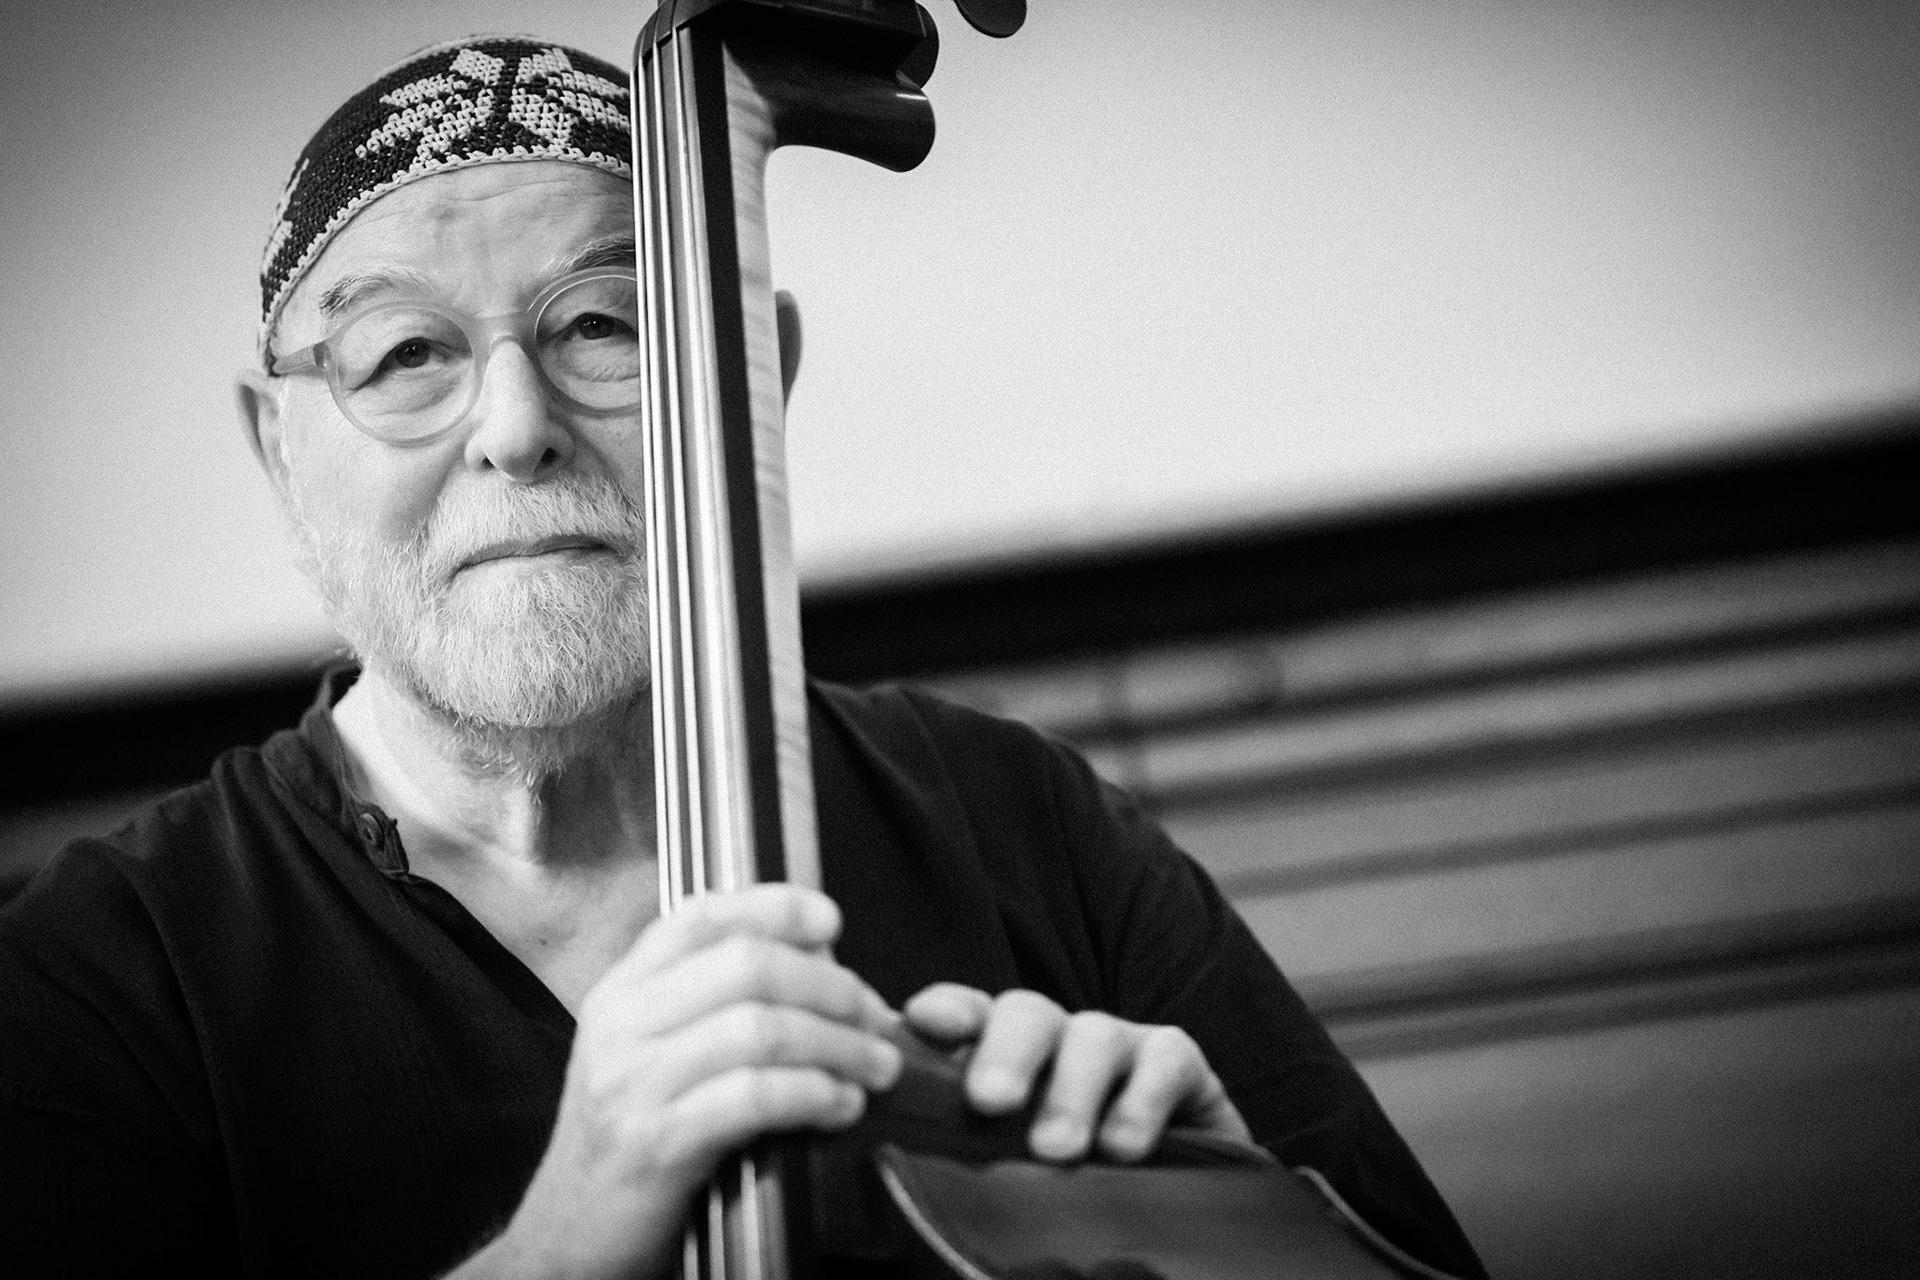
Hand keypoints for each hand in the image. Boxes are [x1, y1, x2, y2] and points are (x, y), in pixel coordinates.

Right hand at [467, 885, 901, 1279]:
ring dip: (838, 1044)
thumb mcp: (651, 1055)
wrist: (567, 1238)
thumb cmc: (632, 1141)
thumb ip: (713, 1004)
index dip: (774, 907)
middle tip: (875, 1016)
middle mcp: (621, 1023)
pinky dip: (814, 1094)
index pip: (701, 916)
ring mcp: (632, 1083)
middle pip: (746, 965)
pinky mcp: (654, 1144)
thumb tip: (822, 966)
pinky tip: (842, 1105)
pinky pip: (754, 1097)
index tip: (831, 921)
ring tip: (877, 1066)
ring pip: (760, 1028)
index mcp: (622, 990)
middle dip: (829, 985)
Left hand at [902, 984, 1250, 1163]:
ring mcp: (1120, 1045)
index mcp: (1004, 1053)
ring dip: (1071, 1090)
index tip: (922, 1021)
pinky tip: (1123, 1146)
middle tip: (989, 1102)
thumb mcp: (1005, 1160)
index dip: (947, 1011)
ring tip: (1054, 1149)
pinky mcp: (1177, 1063)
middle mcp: (1057, 1039)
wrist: (1172, 1202)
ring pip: (1093, 1035)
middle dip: (1005, 1050)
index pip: (968, 1015)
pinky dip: (1142, 1098)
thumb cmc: (1070, 1181)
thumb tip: (886, 1151)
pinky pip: (1165, 1058)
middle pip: (1026, 1013)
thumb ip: (957, 1143)